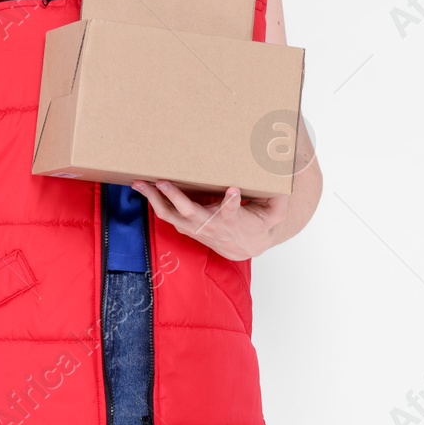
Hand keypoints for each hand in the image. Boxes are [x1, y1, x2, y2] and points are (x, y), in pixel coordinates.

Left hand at [129, 179, 287, 261]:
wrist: (245, 247)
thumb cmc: (257, 224)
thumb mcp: (273, 212)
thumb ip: (278, 198)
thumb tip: (284, 178)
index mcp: (232, 219)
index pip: (233, 211)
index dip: (233, 202)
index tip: (234, 191)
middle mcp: (210, 224)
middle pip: (190, 212)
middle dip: (175, 197)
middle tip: (163, 181)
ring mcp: (195, 226)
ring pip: (170, 214)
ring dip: (154, 199)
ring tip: (139, 183)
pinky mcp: (186, 225)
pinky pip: (166, 214)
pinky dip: (153, 202)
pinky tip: (142, 187)